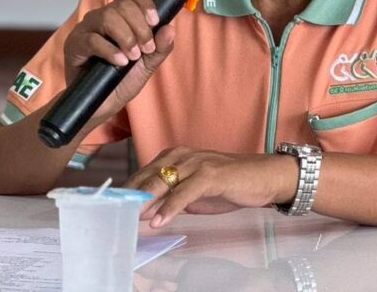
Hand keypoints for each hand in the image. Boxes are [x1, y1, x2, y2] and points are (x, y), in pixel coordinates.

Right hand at [58, 0, 175, 123]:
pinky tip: (120, 62)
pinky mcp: (74, 45)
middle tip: (146, 49)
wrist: (101, 106)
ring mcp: (86, 29)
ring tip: (133, 56)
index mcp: (119, 16)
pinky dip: (110, 50)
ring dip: (126, 37)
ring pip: (107, 17)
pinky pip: (92, 39)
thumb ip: (159, 47)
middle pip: (121, 5)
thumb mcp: (147, 65)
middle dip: (140, 27)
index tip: (155, 21)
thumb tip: (170, 28)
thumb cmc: (121, 81)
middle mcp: (101, 17)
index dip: (144, 2)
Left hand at [124, 147, 298, 227]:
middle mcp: (183, 155)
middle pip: (149, 176)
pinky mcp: (211, 174)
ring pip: (163, 181)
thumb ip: (171, 199)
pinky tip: (159, 220)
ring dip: (146, 201)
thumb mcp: (194, 195)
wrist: (262, 177)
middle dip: (132, 196)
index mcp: (176, 157)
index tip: (114, 207)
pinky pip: (185, 191)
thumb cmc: (228, 185)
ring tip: (132, 218)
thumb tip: (146, 213)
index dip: (129, 191)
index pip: (144, 173)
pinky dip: (170, 207)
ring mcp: (197, 163)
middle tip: (117, 214)